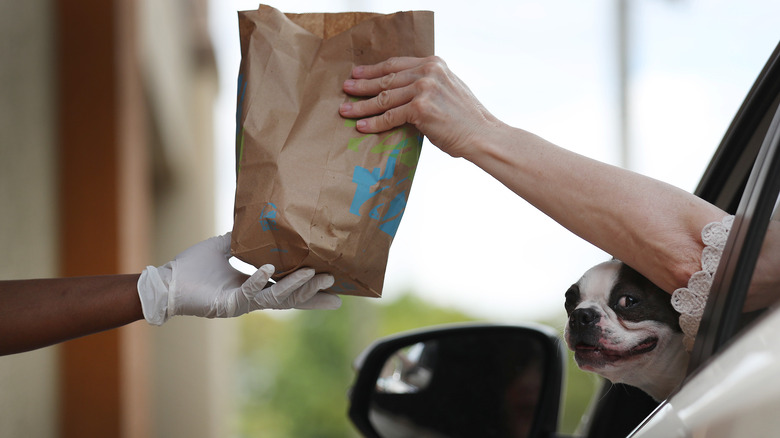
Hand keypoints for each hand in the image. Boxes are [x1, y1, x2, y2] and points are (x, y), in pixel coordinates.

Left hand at [137, 233, 340, 324]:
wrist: (167, 282)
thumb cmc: (192, 268)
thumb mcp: (223, 247)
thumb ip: (242, 238)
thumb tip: (259, 220)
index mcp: (254, 287)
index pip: (288, 290)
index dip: (311, 291)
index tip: (334, 287)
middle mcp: (252, 298)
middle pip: (290, 298)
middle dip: (312, 292)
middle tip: (334, 282)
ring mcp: (242, 304)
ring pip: (276, 298)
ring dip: (296, 286)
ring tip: (313, 273)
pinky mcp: (228, 305)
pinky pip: (249, 292)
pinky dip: (260, 280)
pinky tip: (270, 269)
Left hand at [339, 56, 501, 158]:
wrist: (482, 135)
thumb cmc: (465, 119)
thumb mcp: (448, 89)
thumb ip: (427, 84)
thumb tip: (402, 92)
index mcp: (434, 63)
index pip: (396, 64)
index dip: (374, 69)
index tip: (358, 73)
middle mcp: (428, 71)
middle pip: (386, 78)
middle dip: (362, 85)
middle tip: (346, 89)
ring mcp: (424, 88)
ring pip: (384, 97)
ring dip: (362, 105)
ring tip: (346, 110)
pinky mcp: (420, 108)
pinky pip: (390, 116)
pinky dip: (373, 122)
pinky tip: (361, 126)